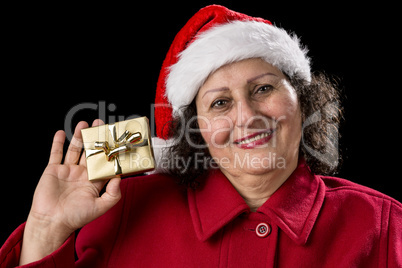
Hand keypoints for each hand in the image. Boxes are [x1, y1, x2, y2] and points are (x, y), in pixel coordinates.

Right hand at [20, 120, 121, 264]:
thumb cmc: (75, 217)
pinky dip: (58, 143)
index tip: (115, 140)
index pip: (104, 162)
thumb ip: (113, 194)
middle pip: (90, 152)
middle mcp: (82, 174)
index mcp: (94, 181)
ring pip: (75, 149)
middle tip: (100, 125)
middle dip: (95, 138)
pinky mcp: (53, 170)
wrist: (51, 222)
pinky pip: (56, 154)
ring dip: (79, 136)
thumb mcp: (100, 207)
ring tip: (84, 124)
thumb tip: (120, 178)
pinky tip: (62, 133)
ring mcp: (68, 170)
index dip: (109, 151)